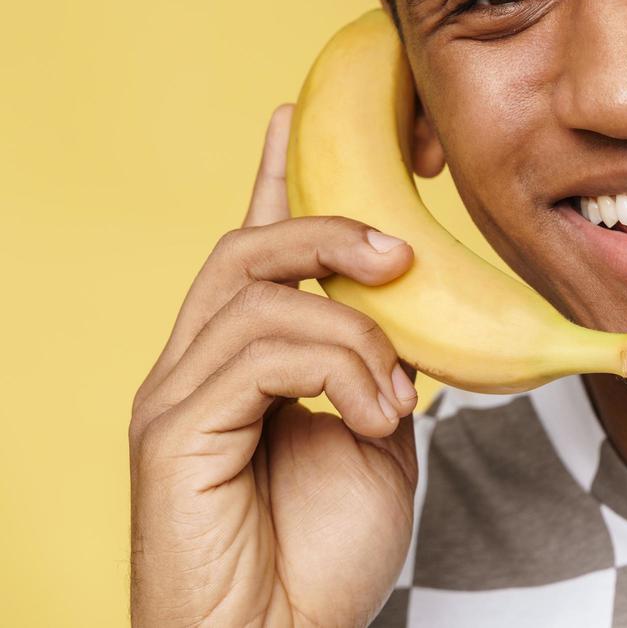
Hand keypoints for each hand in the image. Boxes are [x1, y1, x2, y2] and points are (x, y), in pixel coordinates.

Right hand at [129, 104, 419, 626]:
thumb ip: (376, 371)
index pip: (251, 249)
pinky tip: (369, 418)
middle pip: (247, 248)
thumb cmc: (319, 559)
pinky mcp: (172, 432)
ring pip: (263, 293)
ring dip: (355, 333)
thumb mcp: (374, 442)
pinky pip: (258, 351)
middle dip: (329, 229)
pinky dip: (336, 370)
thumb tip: (407, 327)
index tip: (297, 115)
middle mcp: (196, 368)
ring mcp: (176, 396)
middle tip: (401, 254)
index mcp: (243, 364)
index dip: (275, 179)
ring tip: (394, 397)